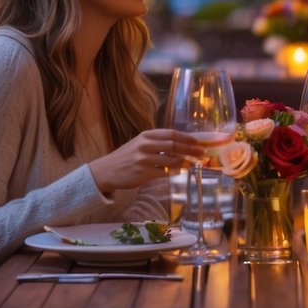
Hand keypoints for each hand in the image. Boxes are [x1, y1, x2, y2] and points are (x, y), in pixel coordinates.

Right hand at [88, 129, 203, 193]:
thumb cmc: (126, 157)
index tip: (198, 141)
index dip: (186, 137)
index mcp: (146, 135)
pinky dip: (174, 172)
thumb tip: (180, 144)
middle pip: (174, 145)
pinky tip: (180, 171)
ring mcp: (144, 160)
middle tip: (202, 153)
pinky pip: (164, 172)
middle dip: (191, 149)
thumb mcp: (139, 143)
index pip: (171, 133)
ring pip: (171, 160)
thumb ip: (157, 142)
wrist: (106, 171)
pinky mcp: (143, 174)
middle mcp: (145, 145)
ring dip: (185, 162)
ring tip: (193, 163)